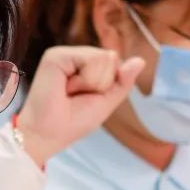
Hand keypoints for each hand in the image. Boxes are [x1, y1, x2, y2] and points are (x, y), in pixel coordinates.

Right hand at [16, 46, 145, 165]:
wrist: (48, 134)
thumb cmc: (73, 122)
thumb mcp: (106, 103)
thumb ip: (122, 82)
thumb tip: (140, 60)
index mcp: (87, 67)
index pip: (116, 63)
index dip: (109, 85)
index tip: (87, 99)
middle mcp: (76, 58)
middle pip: (112, 58)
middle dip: (102, 84)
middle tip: (76, 97)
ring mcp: (66, 55)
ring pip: (104, 58)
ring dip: (92, 83)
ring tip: (70, 93)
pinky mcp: (56, 55)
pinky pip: (91, 59)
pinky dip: (85, 79)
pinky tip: (66, 87)